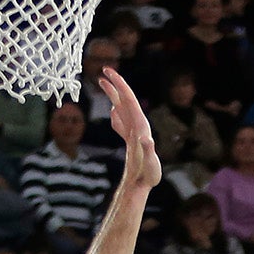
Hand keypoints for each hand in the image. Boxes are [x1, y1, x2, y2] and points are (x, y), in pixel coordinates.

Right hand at [103, 69, 161, 189]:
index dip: (120, 85)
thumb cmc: (148, 176)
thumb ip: (148, 151)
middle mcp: (138, 125)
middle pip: (126, 100)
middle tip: (104, 69)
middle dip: (115, 84)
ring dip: (113, 95)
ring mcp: (133, 131)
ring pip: (122, 109)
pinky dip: (116, 115)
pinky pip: (121, 123)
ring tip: (102, 83)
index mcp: (140, 126)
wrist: (146, 184)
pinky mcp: (130, 139)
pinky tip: (112, 112)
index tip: (109, 72)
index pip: (129, 100)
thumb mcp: (150, 165)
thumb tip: (146, 138)